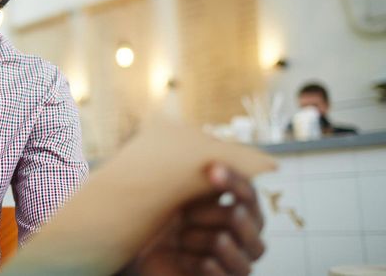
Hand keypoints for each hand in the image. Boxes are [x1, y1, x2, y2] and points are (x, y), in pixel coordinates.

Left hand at [119, 164, 264, 275]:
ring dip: (210, 241)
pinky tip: (201, 261)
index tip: (211, 169)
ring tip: (184, 236)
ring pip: (239, 250)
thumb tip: (200, 138)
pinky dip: (213, 268)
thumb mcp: (180, 195)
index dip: (233, 180)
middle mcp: (247, 233)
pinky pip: (229, 275)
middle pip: (247, 220)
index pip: (247, 192)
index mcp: (242, 207)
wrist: (151, 255)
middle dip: (216, 214)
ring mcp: (239, 260)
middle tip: (185, 213)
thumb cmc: (170, 219)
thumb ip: (196, 174)